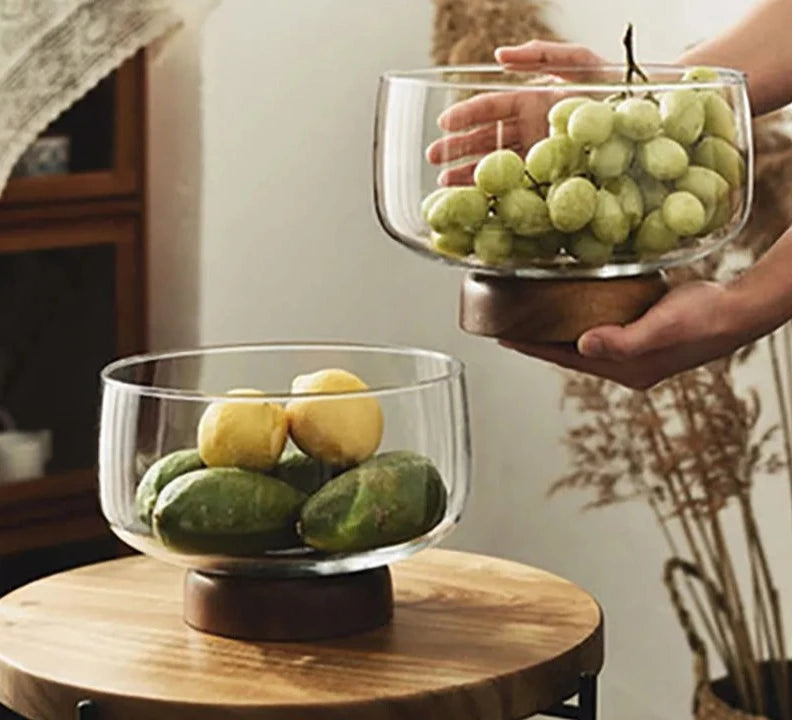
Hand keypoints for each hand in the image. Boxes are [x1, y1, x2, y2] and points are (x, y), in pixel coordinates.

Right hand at [425, 41, 604, 185]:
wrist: (647, 118)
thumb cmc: (615, 87)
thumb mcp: (580, 62)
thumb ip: (542, 54)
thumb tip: (500, 56)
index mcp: (532, 101)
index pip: (490, 108)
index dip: (465, 115)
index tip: (443, 123)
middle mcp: (531, 130)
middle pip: (485, 140)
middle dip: (457, 149)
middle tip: (433, 159)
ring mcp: (540, 156)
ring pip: (496, 165)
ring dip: (469, 174)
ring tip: (445, 185)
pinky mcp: (552, 178)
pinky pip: (520, 186)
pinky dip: (498, 194)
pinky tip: (479, 200)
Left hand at [500, 281, 747, 389]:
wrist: (739, 311)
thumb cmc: (704, 317)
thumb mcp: (662, 326)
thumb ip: (623, 341)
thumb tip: (583, 346)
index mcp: (624, 368)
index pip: (564, 359)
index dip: (532, 347)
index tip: (502, 336)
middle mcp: (625, 366)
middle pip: (568, 354)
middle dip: (538, 342)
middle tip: (508, 325)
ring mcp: (634, 354)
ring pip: (583, 343)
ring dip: (557, 333)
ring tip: (532, 317)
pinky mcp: (642, 337)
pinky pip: (601, 331)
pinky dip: (581, 321)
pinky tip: (573, 308)